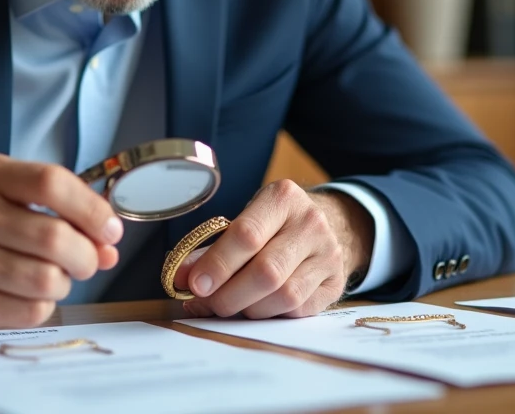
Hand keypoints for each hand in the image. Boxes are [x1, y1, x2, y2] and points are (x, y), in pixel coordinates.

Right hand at [0, 153, 123, 338]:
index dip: (92, 210)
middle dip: (85, 255)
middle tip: (85, 261)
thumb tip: (108, 247)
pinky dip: (42, 306)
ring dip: (63, 283)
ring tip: (50, 277)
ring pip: (48, 279)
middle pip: (55, 237)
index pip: (51, 183)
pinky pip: (31, 310)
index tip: (110, 230)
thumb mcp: (8, 197)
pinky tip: (24, 295)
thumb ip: (61, 212)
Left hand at [175, 181, 373, 318]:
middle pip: (266, 271)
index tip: (195, 284)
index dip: (218, 264)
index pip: (247, 234)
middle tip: (207, 303)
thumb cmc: (274, 225)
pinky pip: (298, 310)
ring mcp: (328, 254)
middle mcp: (310, 223)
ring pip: (284, 295)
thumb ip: (211, 248)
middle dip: (229, 295)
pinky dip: (270, 315)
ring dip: (249, 309)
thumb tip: (179, 276)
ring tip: (230, 306)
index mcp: (283, 198)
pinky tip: (255, 308)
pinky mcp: (335, 283)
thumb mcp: (246, 221)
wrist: (327, 225)